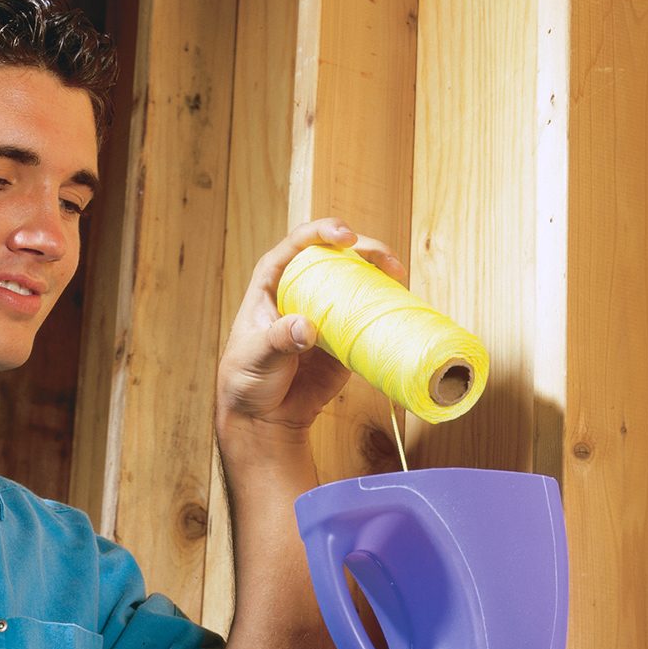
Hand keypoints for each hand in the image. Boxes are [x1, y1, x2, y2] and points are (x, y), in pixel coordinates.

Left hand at [217, 218, 405, 436]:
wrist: (265, 416)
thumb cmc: (246, 380)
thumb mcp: (256, 356)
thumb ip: (278, 340)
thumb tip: (308, 327)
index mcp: (272, 283)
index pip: (296, 245)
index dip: (321, 232)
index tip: (344, 237)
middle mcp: (301, 289)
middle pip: (335, 255)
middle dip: (363, 248)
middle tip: (384, 259)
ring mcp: (325, 311)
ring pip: (356, 279)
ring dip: (380, 272)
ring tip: (398, 275)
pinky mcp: (344, 334)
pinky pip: (368, 313)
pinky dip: (385, 305)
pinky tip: (401, 302)